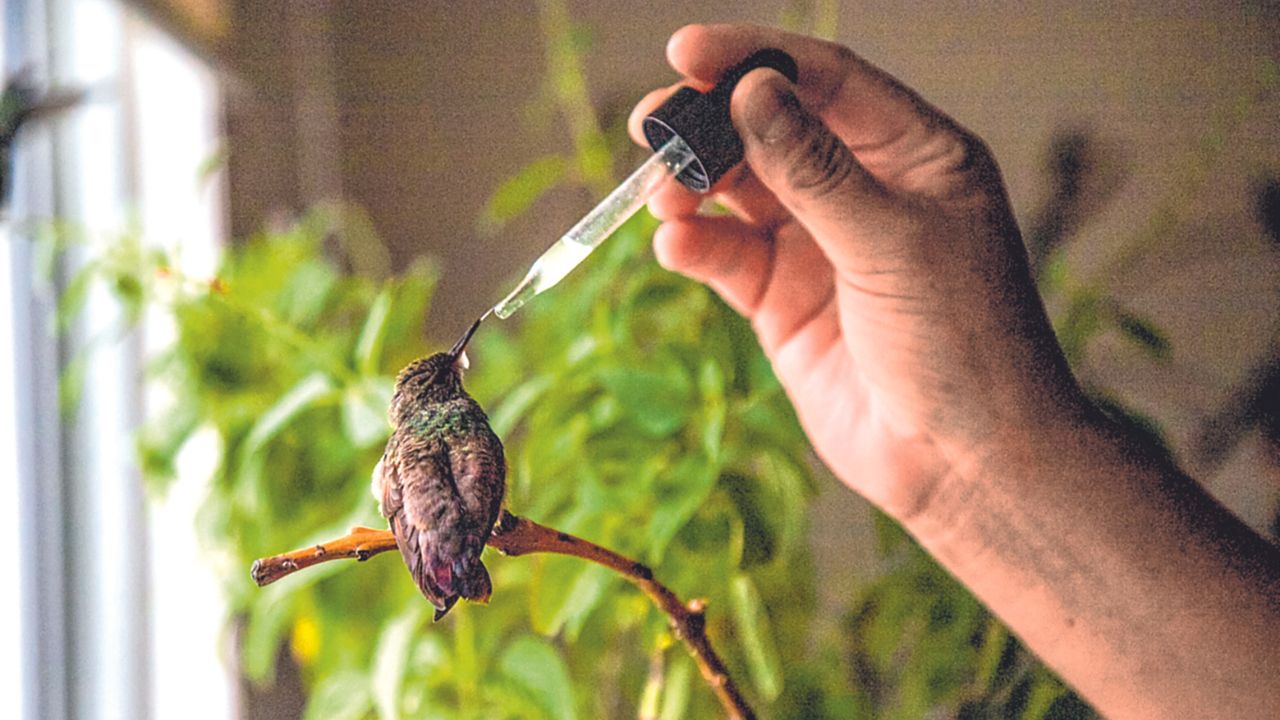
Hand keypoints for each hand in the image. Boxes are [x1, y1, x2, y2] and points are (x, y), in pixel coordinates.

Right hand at [629, 24, 1081, 521]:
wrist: (963, 462)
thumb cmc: (963, 343)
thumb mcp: (890, 241)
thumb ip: (815, 168)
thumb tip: (752, 92)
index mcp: (914, 154)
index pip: (826, 80)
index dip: (755, 58)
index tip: (687, 51)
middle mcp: (863, 190)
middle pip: (769, 129)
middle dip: (708, 124)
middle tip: (651, 121)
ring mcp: (818, 245)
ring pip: (737, 191)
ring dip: (693, 186)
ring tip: (663, 195)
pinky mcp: (782, 301)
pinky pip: (726, 256)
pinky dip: (695, 245)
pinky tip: (675, 244)